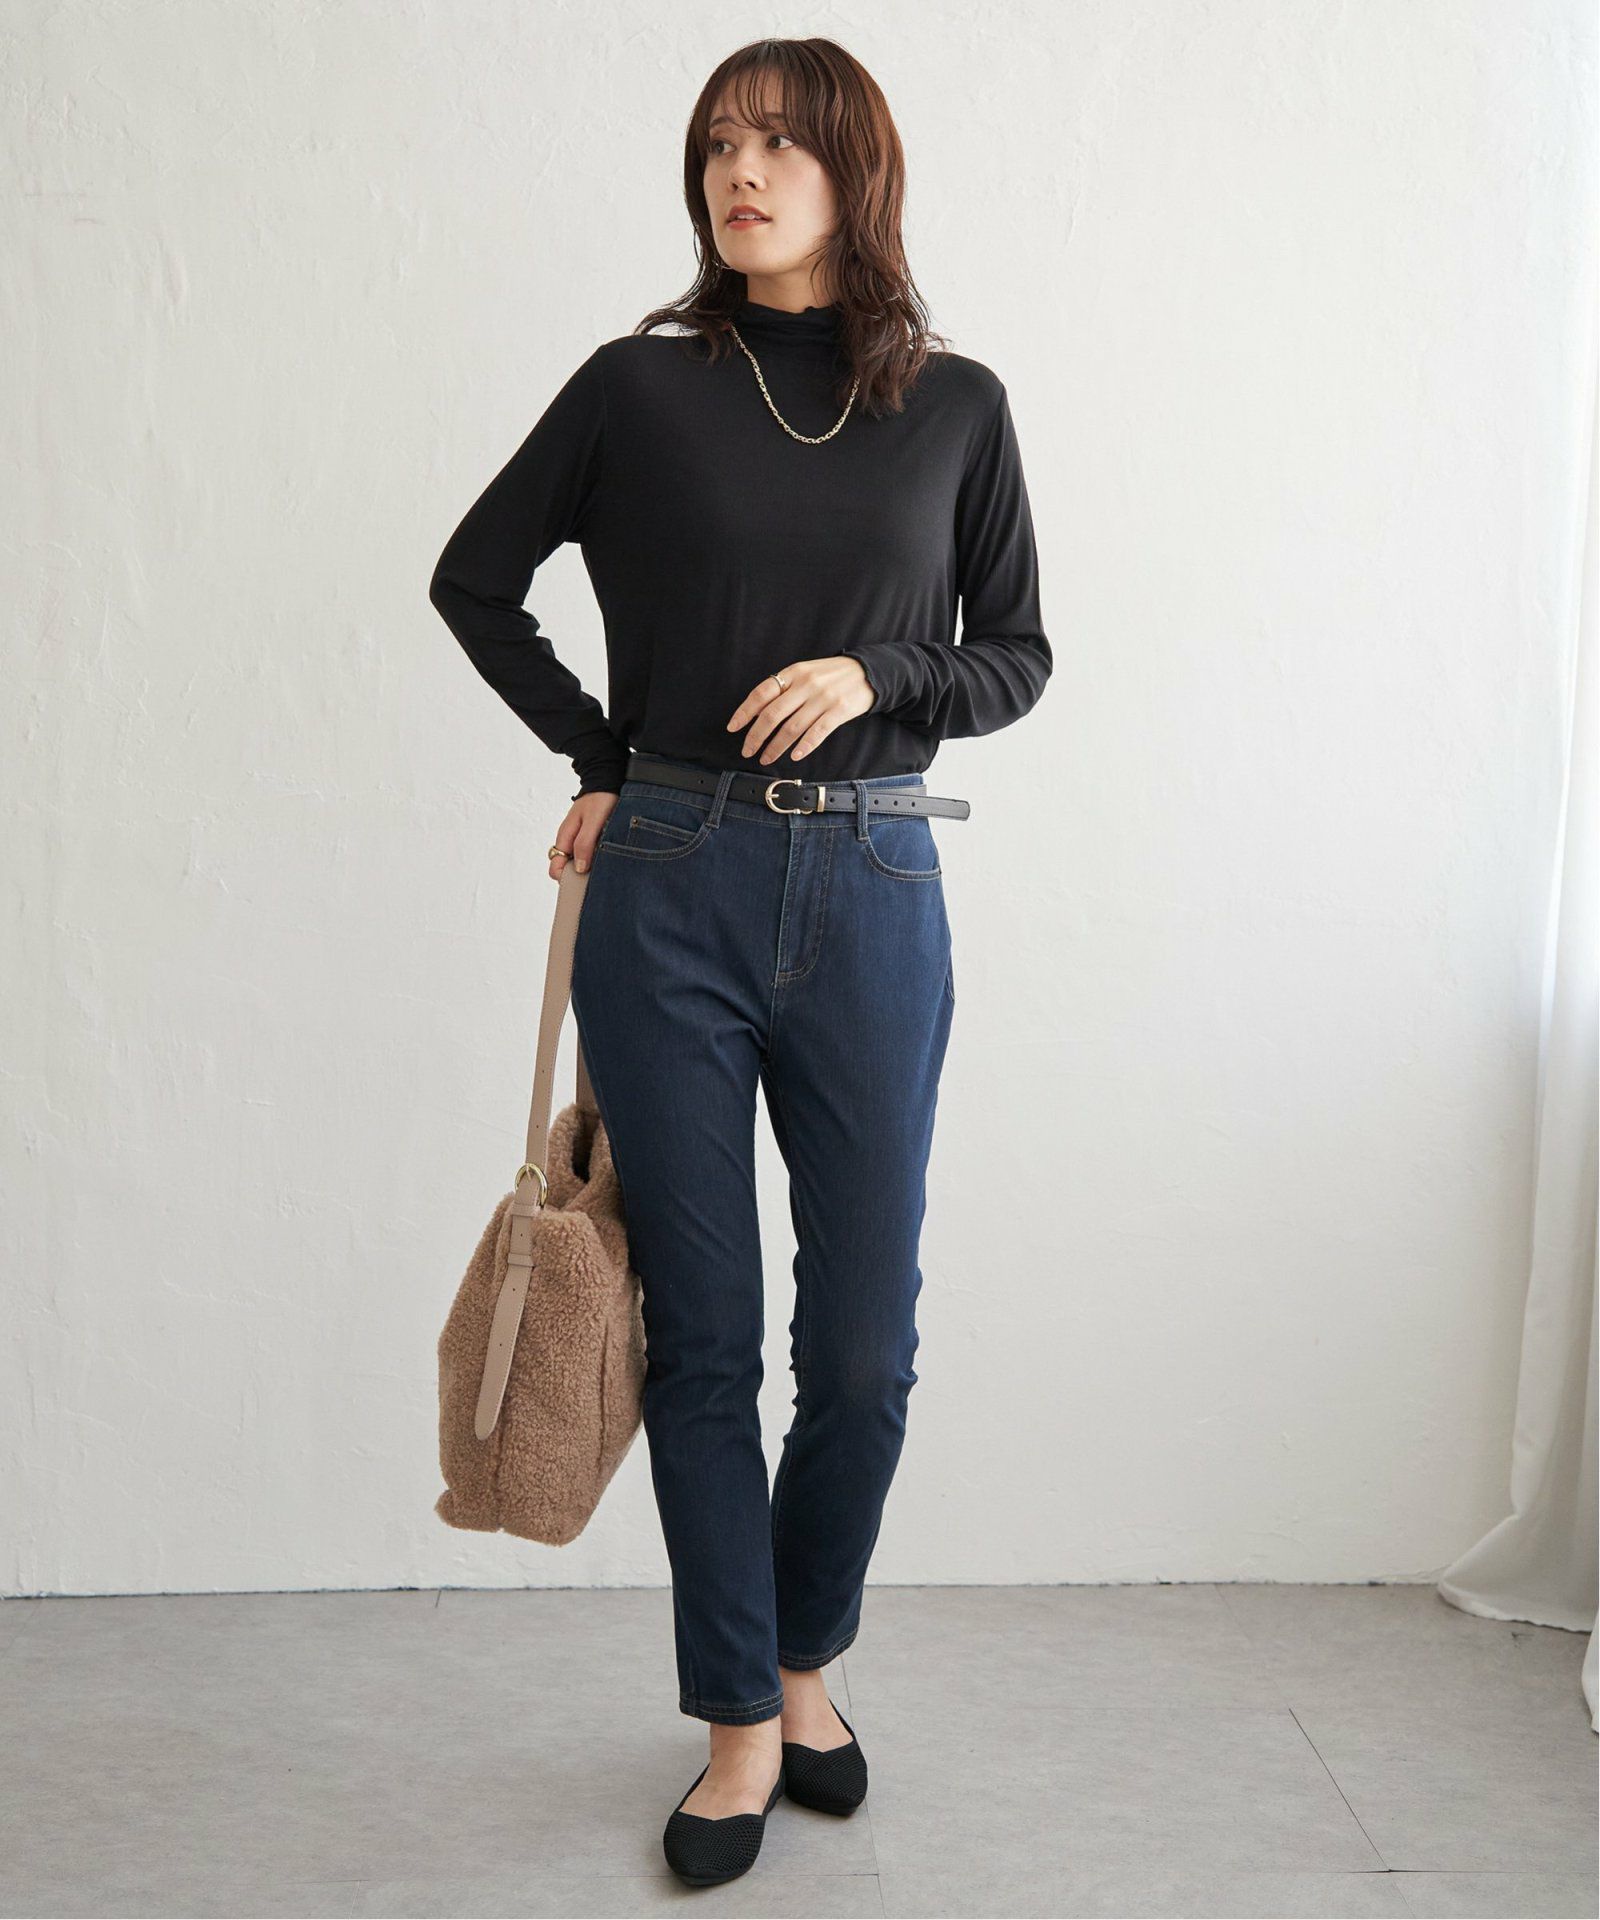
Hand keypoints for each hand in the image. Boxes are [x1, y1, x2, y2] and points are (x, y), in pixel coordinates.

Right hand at [548, 790, 618, 881]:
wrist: (608, 782)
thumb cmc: (600, 798)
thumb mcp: (593, 821)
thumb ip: (584, 843)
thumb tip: (578, 868)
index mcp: (565, 837)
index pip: (555, 868)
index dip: (566, 878)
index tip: (583, 881)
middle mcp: (569, 841)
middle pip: (567, 868)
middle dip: (579, 876)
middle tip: (597, 876)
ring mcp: (579, 840)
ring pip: (579, 863)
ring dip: (590, 868)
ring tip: (605, 866)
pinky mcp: (590, 839)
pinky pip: (589, 855)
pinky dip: (596, 860)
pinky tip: (608, 858)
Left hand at [726, 657, 876, 765]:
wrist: (868, 672)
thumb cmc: (832, 675)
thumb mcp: (805, 673)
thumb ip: (784, 688)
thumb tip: (757, 712)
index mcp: (794, 673)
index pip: (762, 693)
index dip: (745, 712)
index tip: (733, 728)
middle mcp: (806, 684)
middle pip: (773, 714)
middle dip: (756, 736)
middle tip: (748, 751)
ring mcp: (823, 698)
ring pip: (792, 727)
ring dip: (776, 747)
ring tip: (766, 758)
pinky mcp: (840, 710)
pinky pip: (818, 732)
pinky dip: (804, 746)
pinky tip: (794, 756)